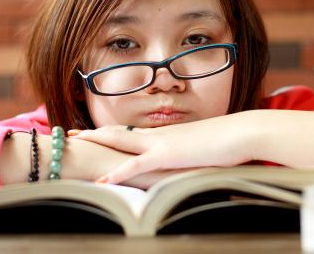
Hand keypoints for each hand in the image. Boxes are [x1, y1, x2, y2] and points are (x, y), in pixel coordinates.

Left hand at [70, 113, 255, 184]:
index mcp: (166, 134)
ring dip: (95, 144)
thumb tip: (187, 157)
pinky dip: (118, 172)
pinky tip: (102, 181)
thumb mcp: (202, 146)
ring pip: (120, 142)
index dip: (112, 133)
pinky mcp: (168, 154)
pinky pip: (136, 164)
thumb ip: (189, 151)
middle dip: (94, 133)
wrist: (241, 132)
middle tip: (72, 134)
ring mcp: (161, 143)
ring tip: (72, 147)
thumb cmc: (227, 140)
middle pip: (119, 133)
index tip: (96, 133)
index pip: (132, 133)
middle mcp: (158, 135)